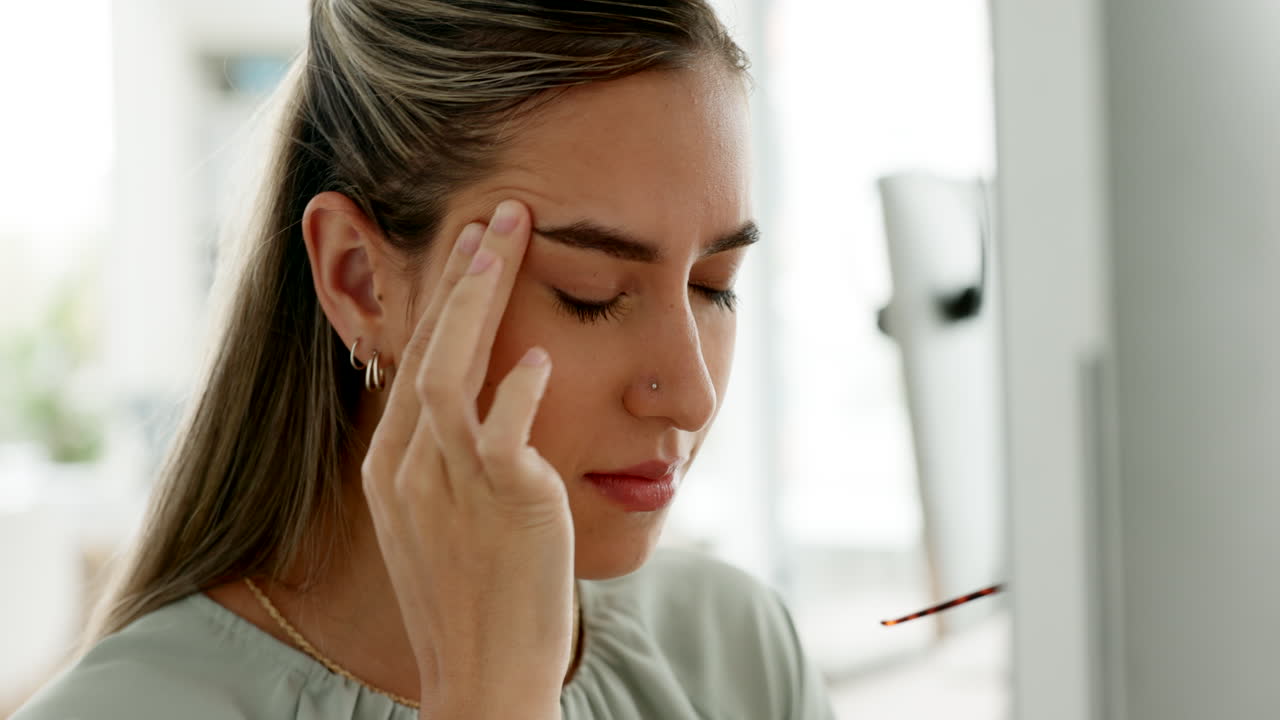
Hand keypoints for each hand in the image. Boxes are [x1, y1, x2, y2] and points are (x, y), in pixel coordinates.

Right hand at [361, 200, 571, 718]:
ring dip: (481, 298)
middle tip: (495, 214)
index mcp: (390, 470)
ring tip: (512, 239)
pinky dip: (520, 388)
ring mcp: (450, 482)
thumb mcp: (442, 524)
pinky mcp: (504, 500)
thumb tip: (488, 407)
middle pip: (427, 348)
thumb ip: (451, 462)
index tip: (468, 252)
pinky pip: (505, 428)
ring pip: (453, 368)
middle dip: (461, 275)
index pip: (412, 364)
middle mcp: (409, 468)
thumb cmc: (474, 602)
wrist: (484, 679)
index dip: (440, 302)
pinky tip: (541, 355)